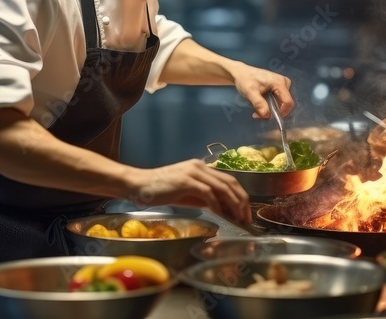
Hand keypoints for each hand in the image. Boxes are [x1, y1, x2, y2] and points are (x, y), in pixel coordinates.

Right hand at [124, 159, 251, 225]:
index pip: (228, 179)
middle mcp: (200, 166)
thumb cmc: (161, 191)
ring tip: (238, 218)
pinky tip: (220, 215)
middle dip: (242, 201)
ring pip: (222, 186)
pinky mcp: (186, 181)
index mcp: (201, 168)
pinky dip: (217, 204)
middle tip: (246, 218)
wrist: (139, 184)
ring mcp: (193, 172)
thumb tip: (223, 210)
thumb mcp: (187, 194)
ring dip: (233, 204)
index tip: (245, 212)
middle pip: (230, 182)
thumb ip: (204, 198)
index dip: (240, 196)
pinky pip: (208, 193)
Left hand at [231, 64, 293, 119]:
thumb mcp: (250, 92)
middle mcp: (284, 83)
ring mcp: (282, 84)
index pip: (288, 102)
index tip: (267, 116)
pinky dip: (269, 106)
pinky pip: (278, 100)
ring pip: (281, 103)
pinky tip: (260, 105)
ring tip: (257, 109)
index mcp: (280, 82)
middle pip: (284, 104)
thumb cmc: (245, 80)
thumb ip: (259, 104)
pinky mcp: (278, 87)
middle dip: (273, 112)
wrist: (240, 73)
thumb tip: (267, 115)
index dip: (281, 112)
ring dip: (270, 110)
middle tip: (257, 114)